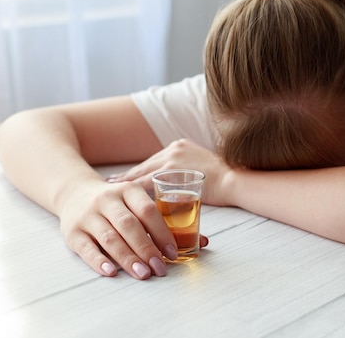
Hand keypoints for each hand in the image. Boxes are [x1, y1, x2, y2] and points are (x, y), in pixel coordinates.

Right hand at [58, 178, 208, 279]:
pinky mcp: (73, 232)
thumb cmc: (117, 203)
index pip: (147, 210)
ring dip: (128, 258)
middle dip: (147, 248)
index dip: (162, 232)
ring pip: (110, 238)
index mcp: (128, 190)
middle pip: (129, 225)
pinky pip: (87, 248)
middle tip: (160, 268)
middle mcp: (107, 200)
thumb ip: (165, 219)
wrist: (74, 193)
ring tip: (143, 274)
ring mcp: (89, 216)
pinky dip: (99, 261)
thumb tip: (203, 242)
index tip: (173, 252)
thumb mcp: (137, 202)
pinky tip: (111, 272)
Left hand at [105, 138, 230, 205]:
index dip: (140, 171)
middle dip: (128, 176)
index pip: (155, 161)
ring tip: (110, 192)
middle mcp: (173, 149)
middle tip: (110, 184)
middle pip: (145, 165)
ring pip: (142, 173)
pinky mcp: (171, 171)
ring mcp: (171, 158)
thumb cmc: (224, 180)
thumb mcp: (204, 169)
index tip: (128, 177)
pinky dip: (133, 190)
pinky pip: (146, 182)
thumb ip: (189, 173)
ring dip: (126, 184)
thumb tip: (182, 186)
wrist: (233, 180)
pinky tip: (123, 197)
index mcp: (180, 146)